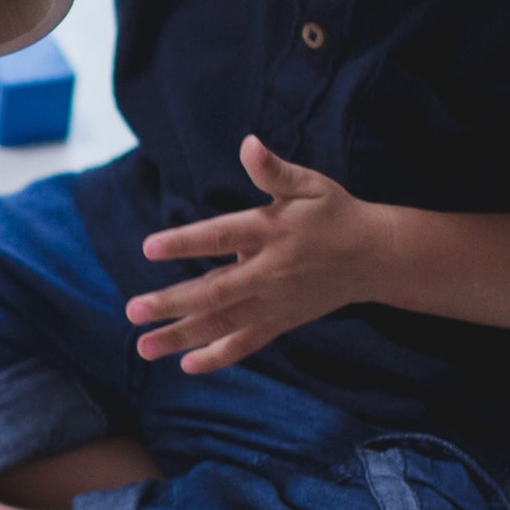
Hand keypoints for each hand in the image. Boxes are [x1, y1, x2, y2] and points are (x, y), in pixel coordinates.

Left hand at [126, 137, 381, 373]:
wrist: (377, 257)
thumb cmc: (336, 213)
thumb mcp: (310, 184)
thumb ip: (274, 171)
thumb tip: (248, 144)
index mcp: (272, 231)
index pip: (222, 236)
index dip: (186, 242)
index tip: (148, 248)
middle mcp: (270, 272)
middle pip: (215, 291)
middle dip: (172, 302)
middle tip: (133, 310)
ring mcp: (275, 302)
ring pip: (223, 324)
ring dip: (182, 336)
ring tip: (143, 347)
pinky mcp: (281, 321)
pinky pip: (247, 344)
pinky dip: (218, 357)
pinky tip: (186, 365)